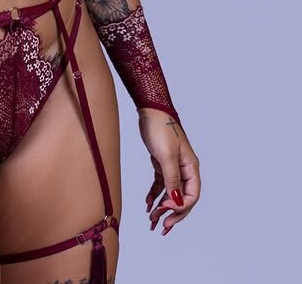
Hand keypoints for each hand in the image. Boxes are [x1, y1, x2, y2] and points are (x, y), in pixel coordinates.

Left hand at [137, 107, 200, 235]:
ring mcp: (174, 167)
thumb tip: (175, 203)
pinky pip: (161, 185)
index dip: (179, 207)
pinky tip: (148, 204)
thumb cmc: (161, 129)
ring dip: (162, 207)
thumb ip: (172, 180)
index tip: (164, 211)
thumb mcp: (166, 156)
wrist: (150, 111)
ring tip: (151, 220)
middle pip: (182, 198)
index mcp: (191, 168)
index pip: (192, 196)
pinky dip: (155, 195)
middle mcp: (185, 170)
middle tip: (161, 227)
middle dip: (172, 214)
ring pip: (170, 193)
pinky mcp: (162, 164)